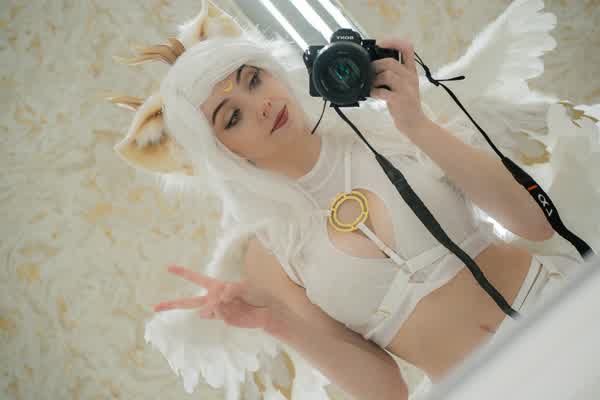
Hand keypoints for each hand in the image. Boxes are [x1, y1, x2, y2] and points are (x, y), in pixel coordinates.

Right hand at [153, 265, 277, 329]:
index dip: (183, 272)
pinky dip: (228, 308)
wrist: (266, 310)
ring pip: (204, 309)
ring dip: (218, 302)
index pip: (196, 278)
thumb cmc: (256, 294)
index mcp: (215, 286)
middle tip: (154, 307)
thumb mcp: (245, 286)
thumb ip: (232, 289)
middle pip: (189, 302)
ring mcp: (217, 310)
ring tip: (233, 299)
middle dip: (172, 303)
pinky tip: (236, 307)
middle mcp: (212, 298)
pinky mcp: (223, 319)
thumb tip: (219, 298)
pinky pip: (220, 312)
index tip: (168, 267)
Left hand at [370, 39, 428, 134]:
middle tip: (369, 72)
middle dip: (375, 65)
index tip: (380, 44)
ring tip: (371, 85)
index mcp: (411, 71)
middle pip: (390, 61)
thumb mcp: (404, 85)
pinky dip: (374, 92)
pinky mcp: (400, 100)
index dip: (393, 42)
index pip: (407, 48)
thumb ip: (393, 74)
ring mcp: (406, 89)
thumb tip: (373, 65)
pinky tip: (373, 94)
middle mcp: (410, 77)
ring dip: (374, 79)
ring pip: (387, 74)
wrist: (414, 123)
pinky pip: (383, 91)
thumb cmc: (405, 104)